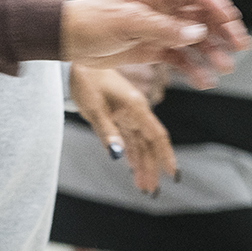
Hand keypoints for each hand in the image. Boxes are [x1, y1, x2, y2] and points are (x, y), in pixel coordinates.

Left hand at [61, 0, 248, 87]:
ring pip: (194, 39)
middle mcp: (162, 9)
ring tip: (224, 67)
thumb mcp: (127, 22)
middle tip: (240, 46)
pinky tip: (203, 81)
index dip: (216, 5)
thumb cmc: (93, 22)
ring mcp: (159, 29)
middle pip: (201, 16)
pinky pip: (180, 58)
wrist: (69, 40)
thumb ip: (163, 28)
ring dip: (211, 51)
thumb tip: (197, 33)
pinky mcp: (154, 48)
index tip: (232, 21)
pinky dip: (193, 68)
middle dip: (223, 30)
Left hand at [69, 66, 176, 193]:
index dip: (166, 156)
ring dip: (141, 163)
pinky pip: (129, 136)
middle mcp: (136, 111)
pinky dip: (131, 152)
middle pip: (149, 144)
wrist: (78, 60)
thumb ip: (106, 131)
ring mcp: (128, 113)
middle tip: (150, 190)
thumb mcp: (93, 108)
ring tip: (142, 185)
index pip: (157, 136)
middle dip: (151, 167)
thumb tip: (117, 155)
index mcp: (135, 108)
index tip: (173, 174)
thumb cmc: (87, 80)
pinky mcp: (119, 114)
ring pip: (139, 142)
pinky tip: (132, 165)